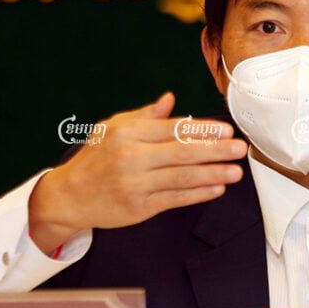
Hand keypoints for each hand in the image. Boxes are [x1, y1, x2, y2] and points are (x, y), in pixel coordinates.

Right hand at [28, 92, 247, 253]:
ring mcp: (136, 184)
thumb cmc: (95, 158)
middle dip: (216, 150)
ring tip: (236, 170)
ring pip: (183, 177)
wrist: (68, 196)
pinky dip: (199, 193)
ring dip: (214, 173)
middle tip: (239, 148)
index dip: (203, 129)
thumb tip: (170, 99)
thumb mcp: (113, 128)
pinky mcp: (139, 207)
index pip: (173, 129)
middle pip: (182, 152)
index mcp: (128, 133)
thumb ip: (145, 116)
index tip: (226, 129)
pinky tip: (217, 187)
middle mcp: (132, 157)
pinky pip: (176, 198)